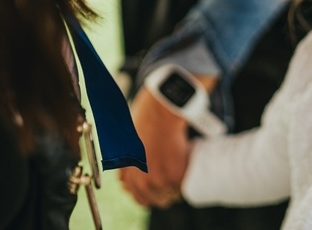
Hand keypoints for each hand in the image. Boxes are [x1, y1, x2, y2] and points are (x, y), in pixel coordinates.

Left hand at [118, 87, 189, 207]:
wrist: (160, 112)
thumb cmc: (145, 122)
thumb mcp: (127, 148)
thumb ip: (126, 169)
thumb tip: (125, 185)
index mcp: (129, 176)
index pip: (141, 199)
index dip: (152, 192)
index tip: (160, 184)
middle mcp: (141, 182)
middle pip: (158, 200)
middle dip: (165, 190)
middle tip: (173, 174)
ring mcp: (158, 181)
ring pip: (172, 195)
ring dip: (176, 185)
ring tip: (179, 166)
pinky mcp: (175, 177)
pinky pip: (183, 187)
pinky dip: (186, 177)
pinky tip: (184, 163)